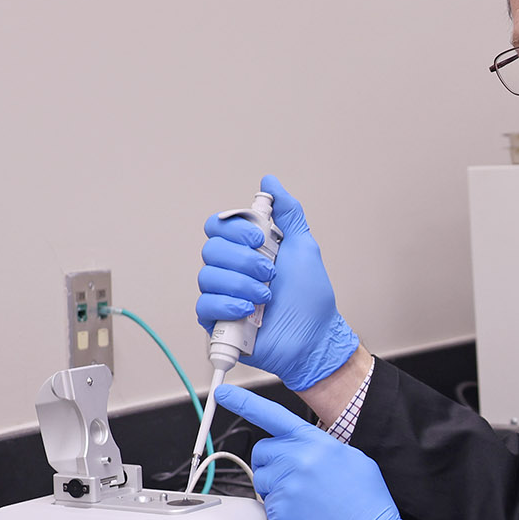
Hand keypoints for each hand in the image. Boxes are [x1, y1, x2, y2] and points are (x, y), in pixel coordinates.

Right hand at [196, 175, 361, 392]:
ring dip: (240, 284)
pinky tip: (248, 310)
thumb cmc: (310, 298)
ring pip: (207, 276)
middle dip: (243, 260)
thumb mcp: (304, 246)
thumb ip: (288, 212)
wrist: (315, 338)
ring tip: (265, 296)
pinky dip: (226, 304)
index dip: (235, 230)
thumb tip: (270, 181)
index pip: (218, 227)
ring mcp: (223, 295)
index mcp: (246, 250)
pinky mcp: (218, 322)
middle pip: (211, 249)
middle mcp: (232, 270)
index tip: (260, 240)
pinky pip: (204, 305)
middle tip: (270, 273)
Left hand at [208, 385, 415, 519]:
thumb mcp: (355, 462)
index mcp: (318, 443)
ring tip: (305, 503)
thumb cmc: (367, 508)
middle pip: (262, 452)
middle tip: (293, 481)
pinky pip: (267, 507)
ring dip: (275, 490)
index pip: (274, 416)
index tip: (224, 395)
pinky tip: (305, 519)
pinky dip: (281, 514)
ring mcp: (287, 486)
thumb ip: (324, 449)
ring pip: (261, 481)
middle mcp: (299, 460)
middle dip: (271, 464)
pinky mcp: (279, 512)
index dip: (245, 402)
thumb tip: (307, 449)